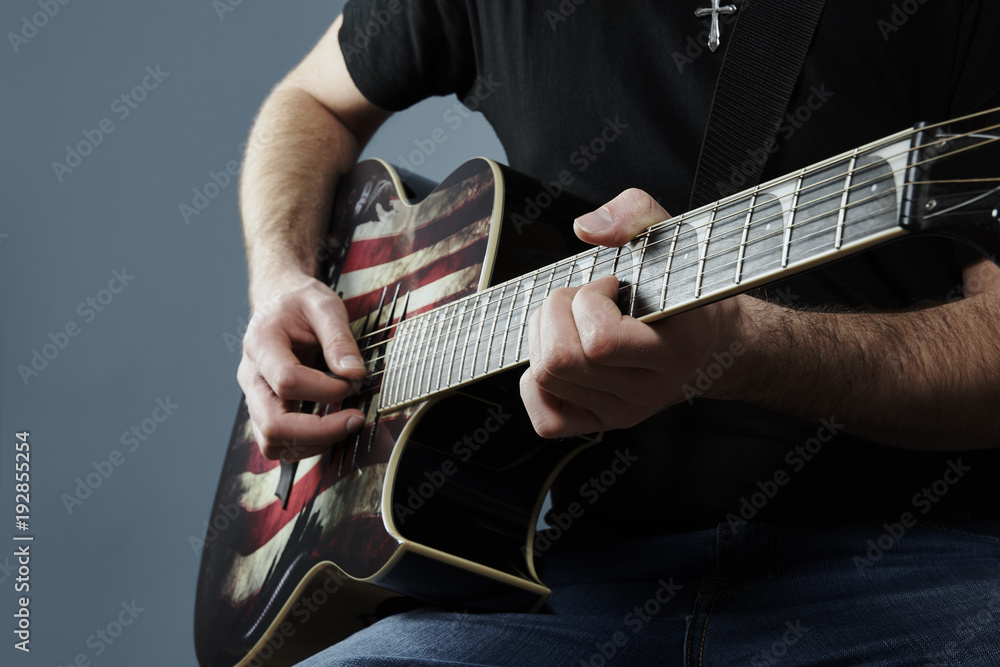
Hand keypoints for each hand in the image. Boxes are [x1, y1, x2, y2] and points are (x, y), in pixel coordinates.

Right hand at [237, 272, 366, 460]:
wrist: (278, 302)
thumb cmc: (299, 303)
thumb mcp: (324, 305)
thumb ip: (339, 338)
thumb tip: (353, 374)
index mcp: (261, 344)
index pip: (287, 381)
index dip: (325, 390)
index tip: (352, 383)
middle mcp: (251, 376)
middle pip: (272, 424)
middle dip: (319, 431)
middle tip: (355, 419)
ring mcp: (255, 398)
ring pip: (272, 443)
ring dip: (313, 443)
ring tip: (346, 423)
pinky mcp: (265, 410)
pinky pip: (279, 443)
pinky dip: (307, 444)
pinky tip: (332, 426)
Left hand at [519, 189, 743, 437]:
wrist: (714, 346)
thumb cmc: (686, 289)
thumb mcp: (673, 238)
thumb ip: (635, 214)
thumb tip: (586, 227)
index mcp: (673, 350)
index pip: (599, 341)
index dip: (588, 300)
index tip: (610, 285)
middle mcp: (648, 389)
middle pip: (560, 360)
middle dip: (556, 314)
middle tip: (581, 300)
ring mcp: (624, 412)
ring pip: (546, 378)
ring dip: (545, 336)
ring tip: (575, 321)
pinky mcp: (603, 423)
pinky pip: (546, 418)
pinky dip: (537, 384)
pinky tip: (562, 354)